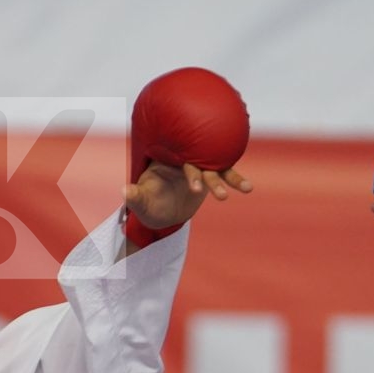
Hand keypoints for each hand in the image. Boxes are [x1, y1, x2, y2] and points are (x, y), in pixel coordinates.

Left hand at [125, 160, 252, 233]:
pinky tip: (248, 187)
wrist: (161, 212)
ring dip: (231, 178)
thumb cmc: (148, 204)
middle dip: (210, 178)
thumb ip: (135, 197)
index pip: (181, 162)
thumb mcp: (141, 203)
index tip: (195, 188)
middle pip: (202, 163)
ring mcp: (199, 167)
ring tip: (246, 187)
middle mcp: (185, 160)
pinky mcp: (209, 176)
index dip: (189, 173)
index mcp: (167, 161)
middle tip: (217, 195)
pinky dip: (236, 181)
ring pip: (218, 168)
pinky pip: (225, 176)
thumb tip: (125, 191)